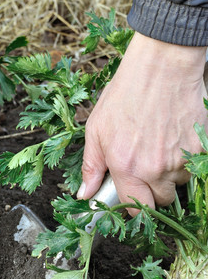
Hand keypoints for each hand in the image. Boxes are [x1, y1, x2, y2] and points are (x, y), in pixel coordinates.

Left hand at [79, 33, 207, 214]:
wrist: (161, 69)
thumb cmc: (125, 96)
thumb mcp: (95, 131)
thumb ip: (91, 167)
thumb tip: (84, 194)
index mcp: (127, 167)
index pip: (136, 209)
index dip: (133, 206)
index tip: (131, 196)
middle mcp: (156, 169)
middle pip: (160, 201)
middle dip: (152, 191)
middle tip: (143, 169)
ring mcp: (182, 159)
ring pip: (178, 184)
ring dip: (169, 175)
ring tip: (157, 148)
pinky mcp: (201, 148)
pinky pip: (194, 166)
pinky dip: (185, 160)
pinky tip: (172, 140)